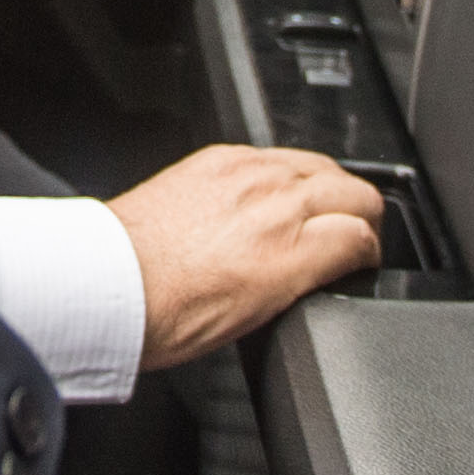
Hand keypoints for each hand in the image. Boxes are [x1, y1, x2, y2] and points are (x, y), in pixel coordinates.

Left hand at [110, 146, 384, 370]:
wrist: (106, 284)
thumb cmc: (165, 314)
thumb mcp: (253, 320)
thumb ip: (303, 283)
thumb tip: (325, 271)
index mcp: (289, 253)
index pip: (363, 236)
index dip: (368, 254)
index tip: (359, 263)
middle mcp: (275, 203)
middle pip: (356, 192)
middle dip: (363, 218)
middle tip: (352, 238)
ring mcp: (247, 173)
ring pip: (320, 165)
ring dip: (330, 189)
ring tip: (319, 213)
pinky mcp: (217, 157)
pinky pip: (274, 154)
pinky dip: (287, 173)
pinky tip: (275, 193)